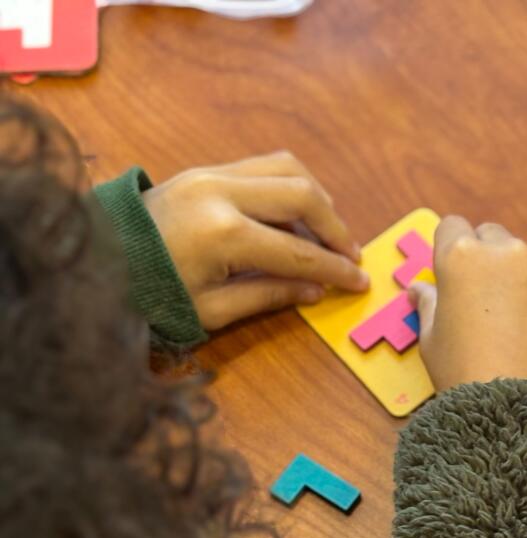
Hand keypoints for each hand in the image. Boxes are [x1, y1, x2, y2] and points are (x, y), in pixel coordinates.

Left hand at [143, 152, 368, 331]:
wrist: (93, 262)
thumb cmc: (148, 294)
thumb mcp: (211, 309)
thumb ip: (268, 295)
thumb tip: (316, 290)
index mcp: (222, 234)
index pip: (298, 251)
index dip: (335, 268)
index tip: (360, 281)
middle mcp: (220, 192)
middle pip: (303, 194)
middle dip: (335, 227)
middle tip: (350, 254)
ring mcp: (210, 173)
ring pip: (287, 169)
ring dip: (316, 198)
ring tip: (327, 231)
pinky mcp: (204, 169)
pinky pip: (263, 167)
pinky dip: (289, 187)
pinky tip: (295, 216)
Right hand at [410, 216, 526, 390]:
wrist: (522, 418)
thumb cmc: (466, 378)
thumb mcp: (432, 342)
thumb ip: (429, 305)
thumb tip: (420, 291)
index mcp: (465, 257)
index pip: (453, 227)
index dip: (450, 250)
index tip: (453, 274)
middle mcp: (512, 254)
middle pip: (495, 238)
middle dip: (488, 261)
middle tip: (484, 304)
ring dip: (524, 286)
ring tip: (518, 334)